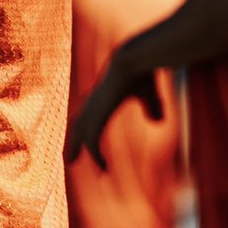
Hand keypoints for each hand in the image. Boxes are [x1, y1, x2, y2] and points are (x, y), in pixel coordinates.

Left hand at [66, 52, 163, 171]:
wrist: (135, 60)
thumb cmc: (142, 73)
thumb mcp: (150, 95)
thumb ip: (152, 107)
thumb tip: (156, 122)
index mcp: (102, 97)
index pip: (87, 116)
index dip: (85, 130)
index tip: (87, 145)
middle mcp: (94, 102)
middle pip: (77, 124)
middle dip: (72, 141)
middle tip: (70, 160)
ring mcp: (94, 107)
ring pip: (80, 133)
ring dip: (76, 149)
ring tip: (74, 165)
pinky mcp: (99, 113)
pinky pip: (92, 139)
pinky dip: (94, 154)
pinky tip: (102, 167)